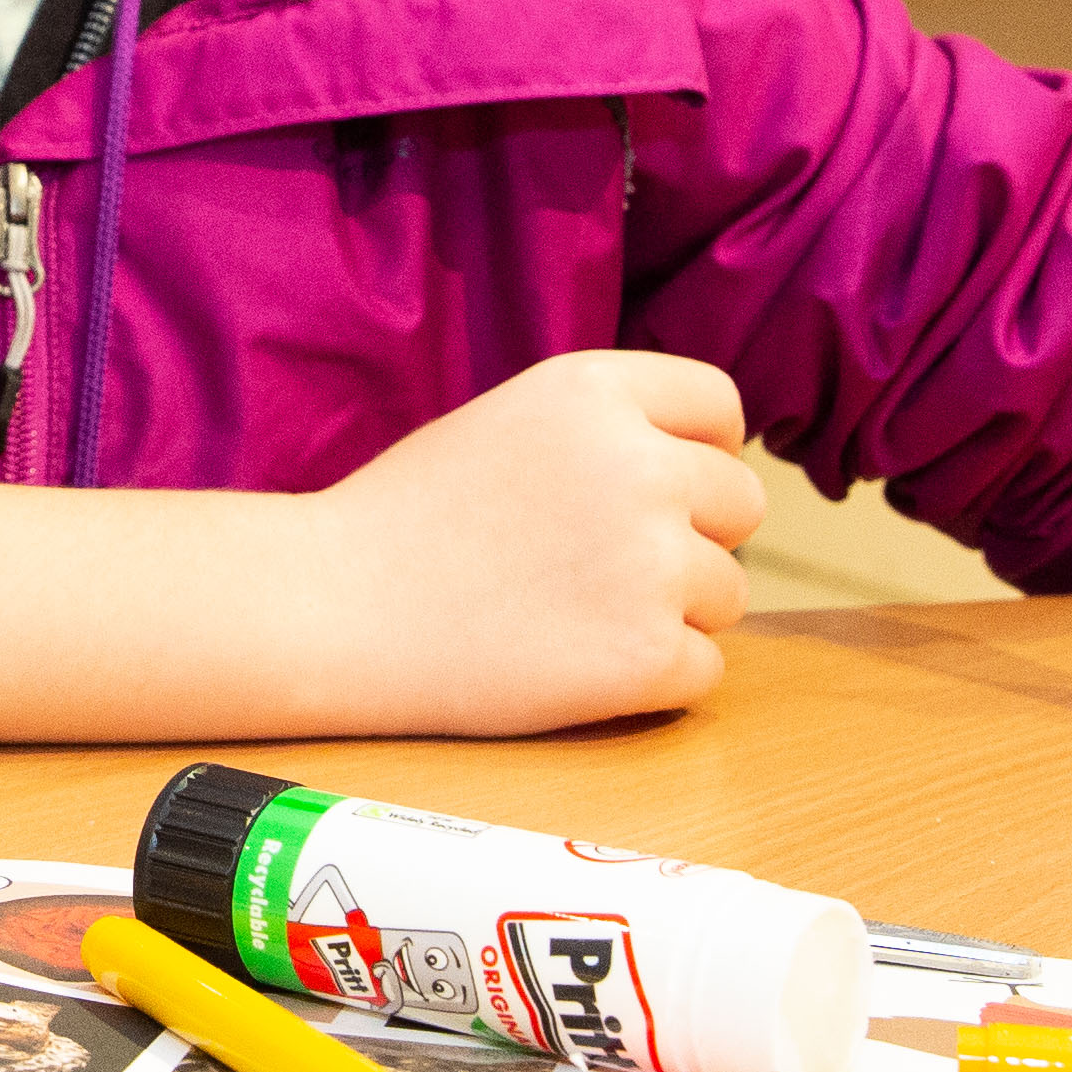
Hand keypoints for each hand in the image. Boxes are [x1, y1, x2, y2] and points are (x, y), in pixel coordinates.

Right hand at [308, 350, 762, 732]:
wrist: (332, 609)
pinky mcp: (649, 657)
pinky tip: (571, 664)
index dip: (696, 453)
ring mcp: (651, 564)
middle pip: (740, 505)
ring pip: (728, 594)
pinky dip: (651, 681)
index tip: (650, 490)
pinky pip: (703, 670)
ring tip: (570, 615)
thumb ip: (609, 427)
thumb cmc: (409, 519)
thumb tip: (707, 464)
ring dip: (670, 613)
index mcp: (597, 390)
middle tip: (598, 566)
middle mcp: (639, 465)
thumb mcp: (512, 419)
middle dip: (691, 538)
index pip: (720, 409)